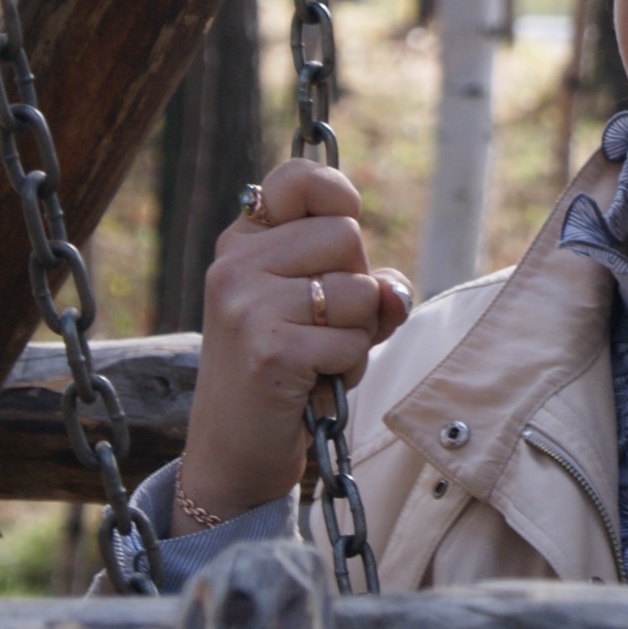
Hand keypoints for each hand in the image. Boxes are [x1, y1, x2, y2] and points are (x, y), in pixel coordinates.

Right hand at [180, 158, 413, 531]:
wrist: (234, 451)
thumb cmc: (289, 371)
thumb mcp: (323, 312)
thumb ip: (367, 285)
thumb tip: (393, 292)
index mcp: (241, 242)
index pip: (299, 178)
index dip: (338, 197)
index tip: (340, 234)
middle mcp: (235, 264)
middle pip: (346, 235)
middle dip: (356, 285)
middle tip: (322, 326)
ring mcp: (246, 306)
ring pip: (357, 290)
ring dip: (357, 334)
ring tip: (318, 358)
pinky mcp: (268, 351)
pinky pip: (352, 341)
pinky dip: (348, 369)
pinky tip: (314, 384)